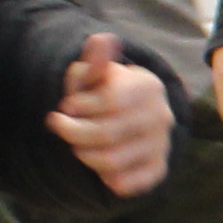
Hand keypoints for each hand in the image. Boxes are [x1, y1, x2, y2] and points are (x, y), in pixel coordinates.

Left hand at [50, 33, 174, 197]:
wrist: (128, 115)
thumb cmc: (102, 92)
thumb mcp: (94, 75)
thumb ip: (94, 62)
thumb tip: (100, 39)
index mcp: (148, 86)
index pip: (110, 101)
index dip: (80, 106)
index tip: (65, 105)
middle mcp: (161, 116)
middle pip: (107, 133)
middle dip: (74, 132)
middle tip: (60, 126)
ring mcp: (161, 144)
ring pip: (112, 161)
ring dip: (83, 155)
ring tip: (75, 145)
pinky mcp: (158, 168)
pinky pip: (129, 183)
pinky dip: (107, 179)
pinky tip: (96, 165)